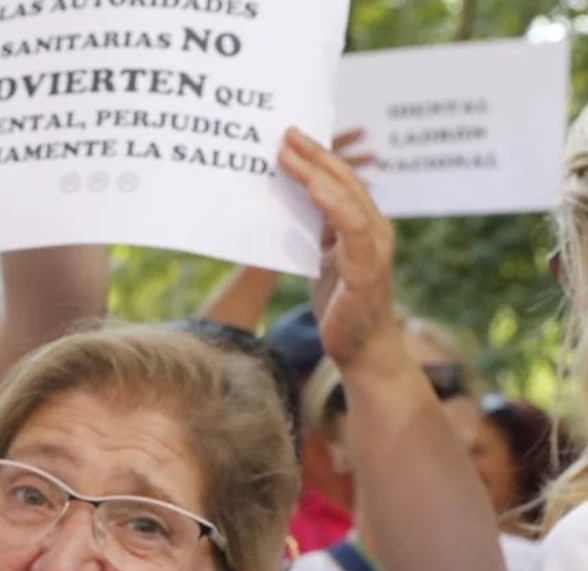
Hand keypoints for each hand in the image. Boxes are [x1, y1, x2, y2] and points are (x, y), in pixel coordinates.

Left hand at [279, 128, 399, 366]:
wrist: (362, 350)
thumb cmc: (343, 307)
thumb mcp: (325, 262)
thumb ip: (320, 233)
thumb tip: (299, 205)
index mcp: (363, 227)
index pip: (341, 183)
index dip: (318, 158)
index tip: (290, 138)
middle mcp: (374, 230)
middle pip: (344, 182)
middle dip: (315, 155)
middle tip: (285, 132)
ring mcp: (374, 248)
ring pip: (347, 197)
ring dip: (317, 172)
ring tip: (289, 152)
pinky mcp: (367, 269)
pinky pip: (352, 228)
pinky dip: (333, 204)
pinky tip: (312, 187)